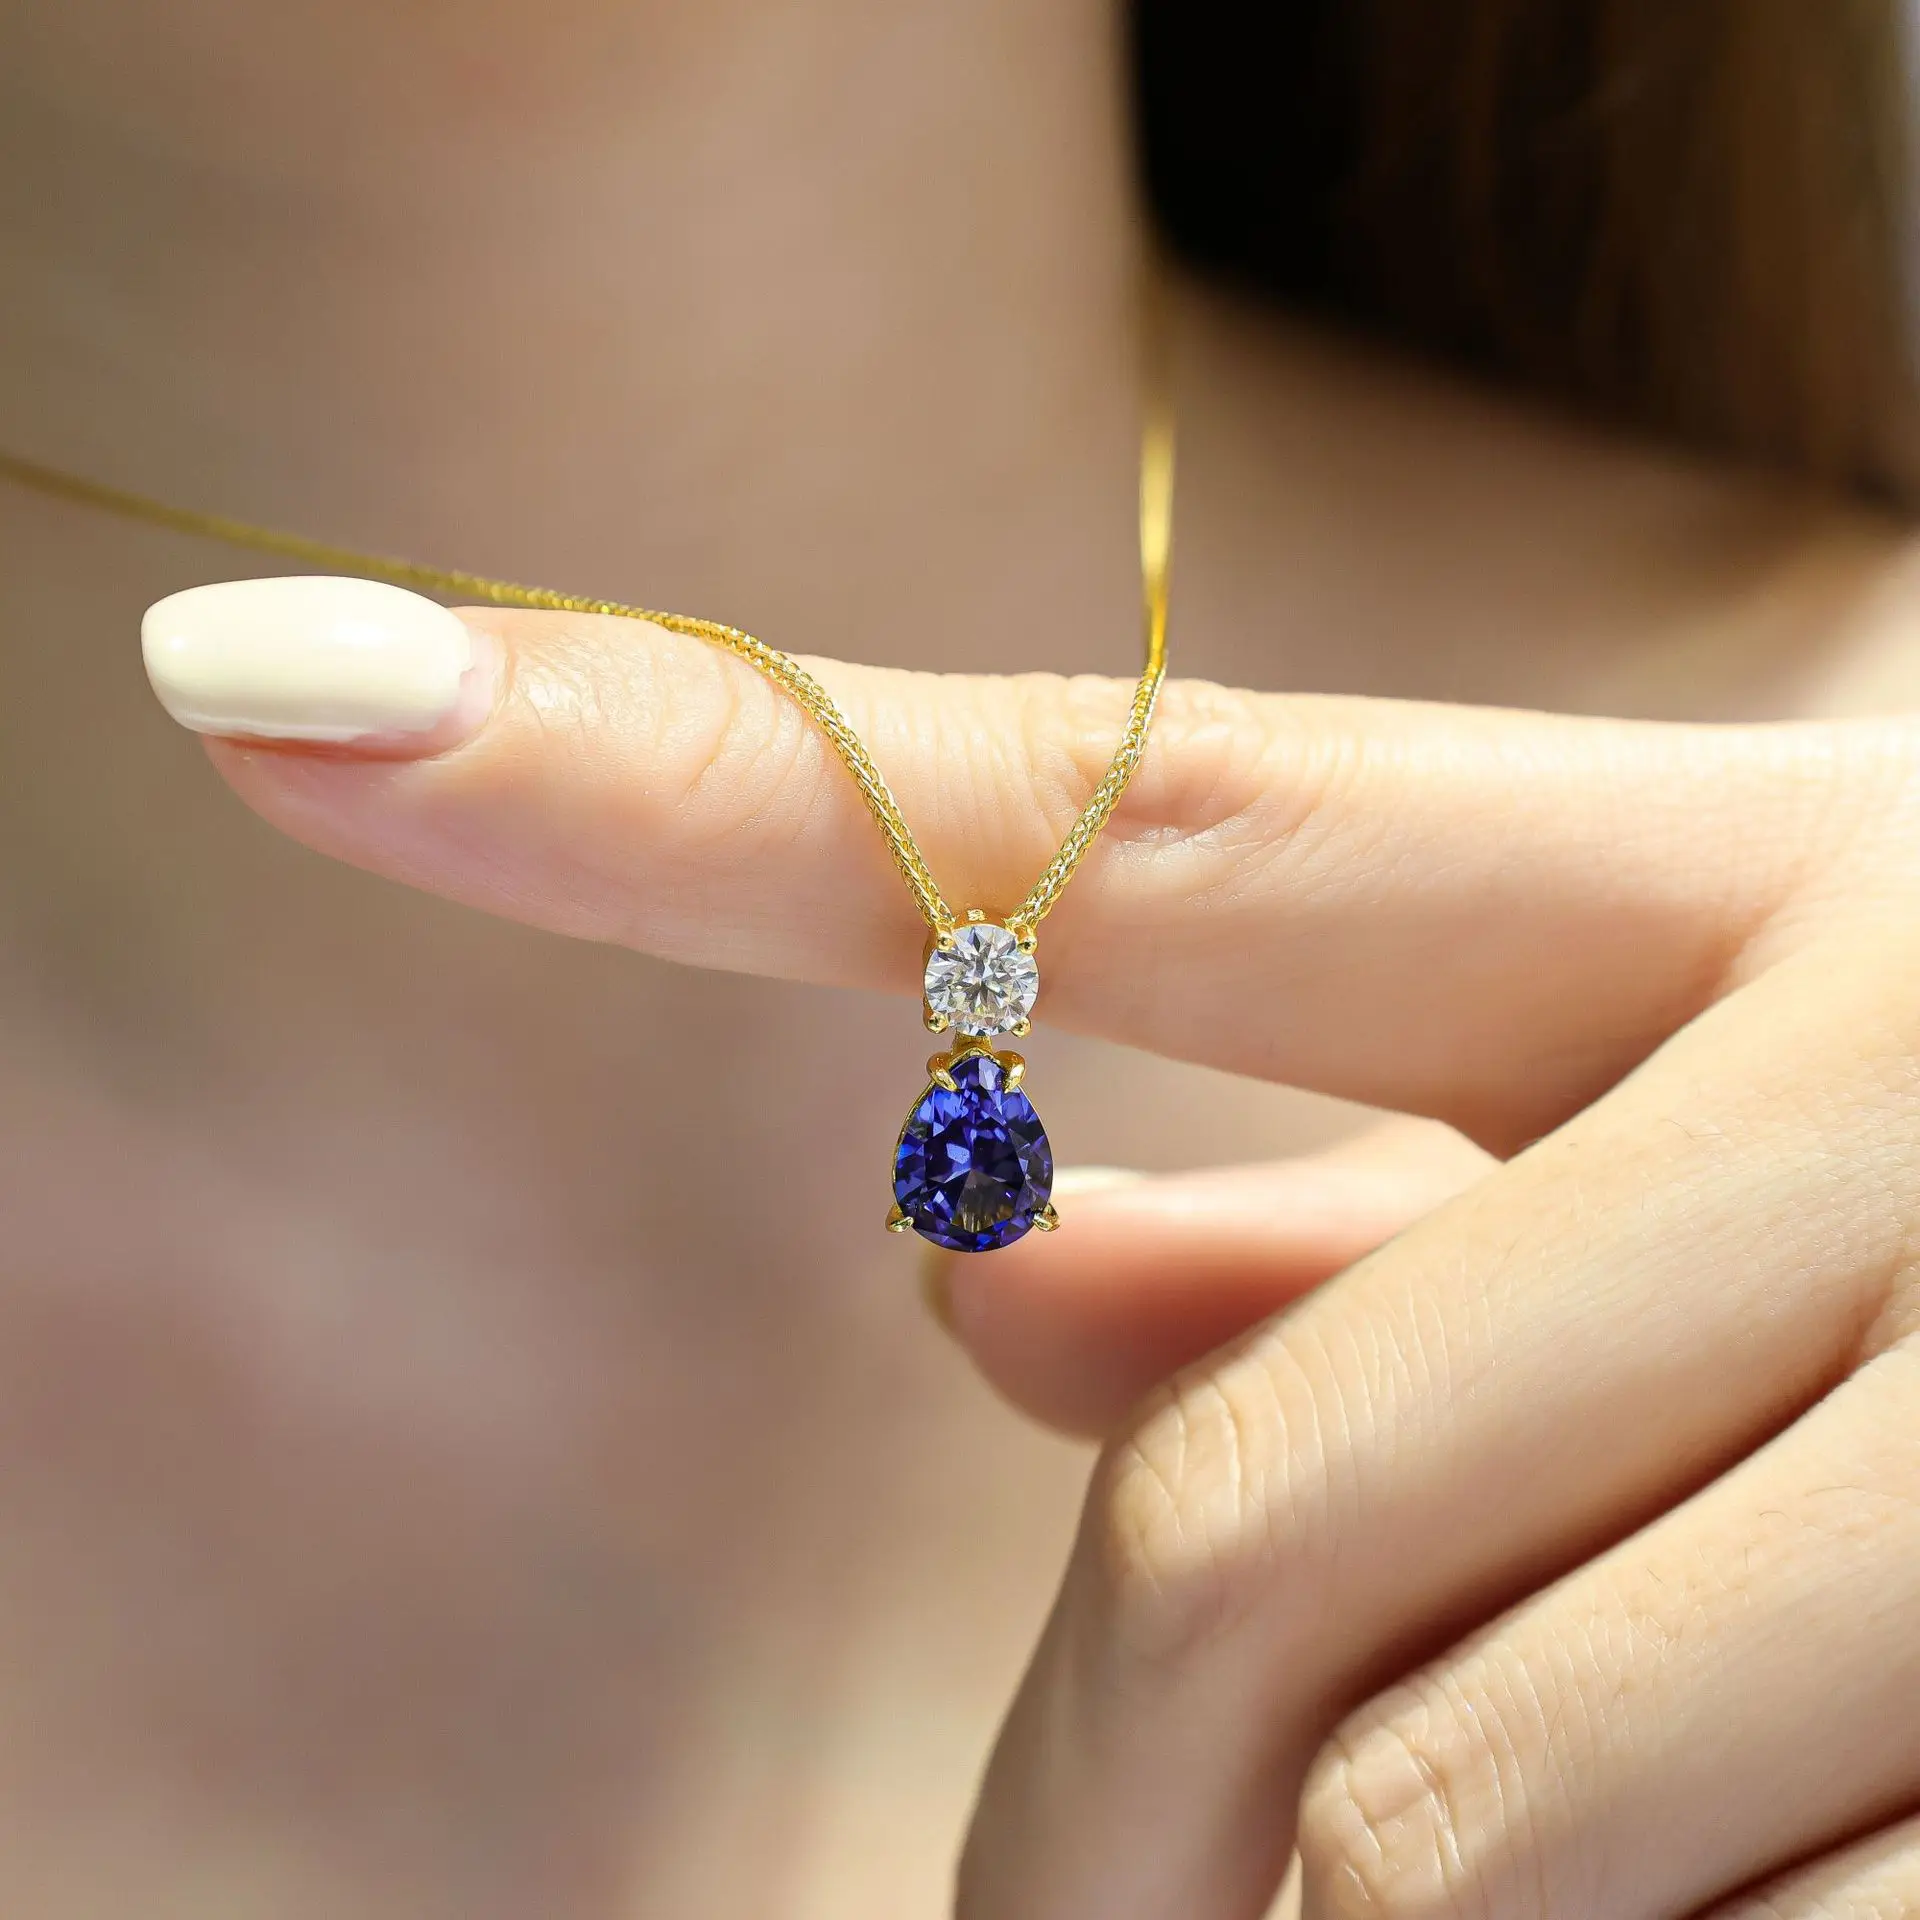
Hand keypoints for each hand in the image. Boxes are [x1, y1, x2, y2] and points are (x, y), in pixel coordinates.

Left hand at [163, 590, 1919, 1918]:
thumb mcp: (1710, 1136)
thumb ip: (1343, 1223)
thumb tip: (972, 1291)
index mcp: (1718, 881)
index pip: (1105, 818)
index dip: (660, 764)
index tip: (287, 687)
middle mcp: (1896, 1085)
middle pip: (1235, 1522)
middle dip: (1090, 1798)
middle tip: (1067, 1915)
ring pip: (1442, 1816)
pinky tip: (1654, 1895)